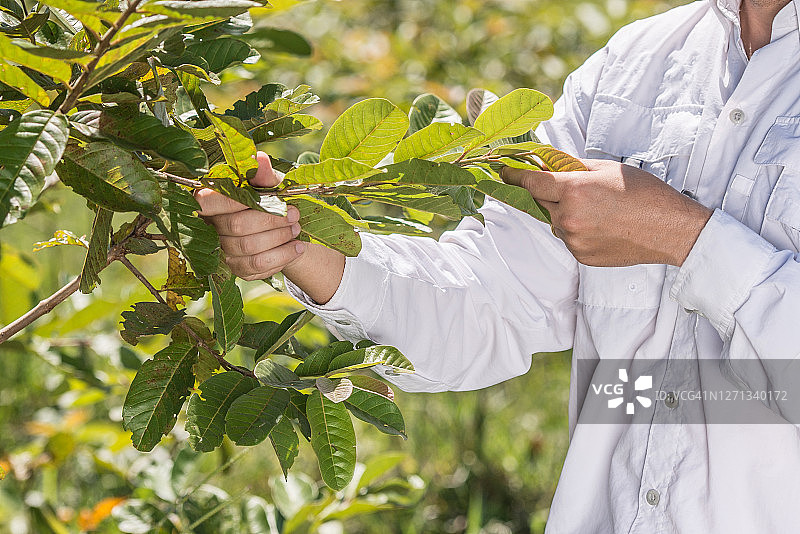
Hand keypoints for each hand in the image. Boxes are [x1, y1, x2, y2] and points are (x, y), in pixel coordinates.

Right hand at [196, 151, 305, 280]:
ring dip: (280, 238)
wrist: (288, 230)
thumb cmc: (273, 201)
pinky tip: (296, 247)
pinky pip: (259, 266)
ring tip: (297, 229)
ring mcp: (224, 251)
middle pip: (237, 225)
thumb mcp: (271, 184)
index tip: (268, 199)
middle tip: (294, 215)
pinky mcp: (239, 269)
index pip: (206, 202)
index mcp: (214, 201)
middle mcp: (213, 228)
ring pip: (250, 248)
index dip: (231, 201)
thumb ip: (263, 174)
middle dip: (272, 220)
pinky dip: (282, 256)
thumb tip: (259, 158)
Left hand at [500, 159, 712, 266]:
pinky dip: (577, 231)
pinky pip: (568, 239)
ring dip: (565, 214)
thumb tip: (547, 163)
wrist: (670, 229)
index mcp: (574, 191)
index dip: (514, 176)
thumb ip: (571, 167)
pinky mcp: (582, 257)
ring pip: (555, 222)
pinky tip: (601, 225)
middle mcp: (569, 218)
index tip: (503, 172)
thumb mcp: (607, 169)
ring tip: (598, 210)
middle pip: (541, 203)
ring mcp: (574, 241)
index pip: (530, 183)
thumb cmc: (644, 194)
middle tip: (570, 188)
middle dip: (548, 194)